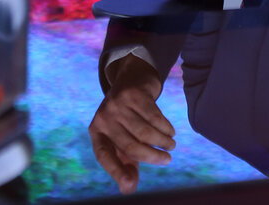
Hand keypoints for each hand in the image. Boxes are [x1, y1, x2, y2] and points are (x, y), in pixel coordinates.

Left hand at [88, 54, 175, 193]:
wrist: (131, 79)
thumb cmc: (126, 118)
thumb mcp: (121, 139)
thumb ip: (125, 163)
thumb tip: (129, 188)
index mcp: (96, 132)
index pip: (104, 156)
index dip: (117, 172)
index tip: (131, 184)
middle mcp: (104, 118)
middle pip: (130, 145)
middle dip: (152, 156)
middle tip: (167, 159)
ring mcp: (118, 104)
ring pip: (145, 132)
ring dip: (162, 141)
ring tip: (171, 145)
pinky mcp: (133, 94)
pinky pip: (154, 116)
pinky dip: (165, 127)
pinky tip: (170, 131)